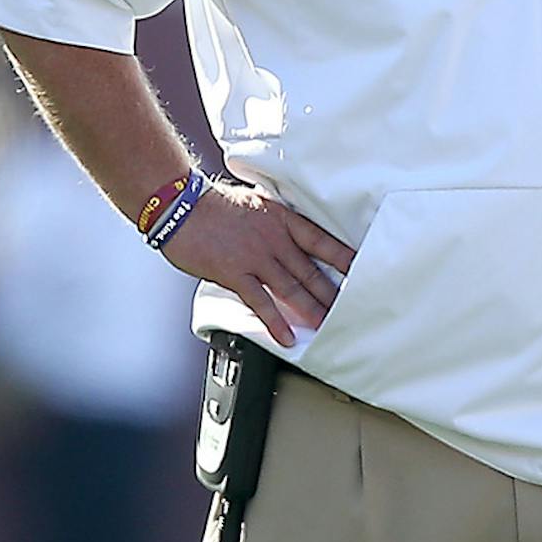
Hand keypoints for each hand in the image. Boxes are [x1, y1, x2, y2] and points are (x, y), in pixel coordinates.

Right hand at [161, 179, 354, 348]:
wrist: (179, 205)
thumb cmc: (213, 205)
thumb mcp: (256, 205)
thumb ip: (276, 225)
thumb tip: (290, 244)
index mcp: (282, 220)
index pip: (322, 241)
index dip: (344, 258)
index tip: (362, 272)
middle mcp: (275, 239)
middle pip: (311, 271)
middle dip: (333, 295)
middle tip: (351, 311)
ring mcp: (256, 257)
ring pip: (292, 289)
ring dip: (312, 310)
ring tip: (327, 327)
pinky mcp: (235, 274)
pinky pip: (260, 302)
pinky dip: (275, 322)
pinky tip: (286, 337)